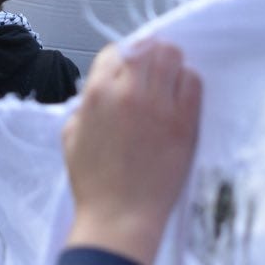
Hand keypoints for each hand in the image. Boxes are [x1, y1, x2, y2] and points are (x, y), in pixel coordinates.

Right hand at [62, 40, 201, 264]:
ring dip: (171, 64)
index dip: (124, 58)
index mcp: (98, 93)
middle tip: (154, 71)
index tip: (130, 71)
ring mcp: (159, 105)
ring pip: (173, 56)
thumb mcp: (71, 135)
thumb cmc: (93, 183)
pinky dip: (188, 82)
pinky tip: (181, 98)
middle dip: (151, 54)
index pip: (116, 50)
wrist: (120, 218)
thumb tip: (101, 89)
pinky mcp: (184, 122)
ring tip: (169, 81)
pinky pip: (194, 82)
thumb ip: (84, 104)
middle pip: (148, 46)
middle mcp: (128, 91)